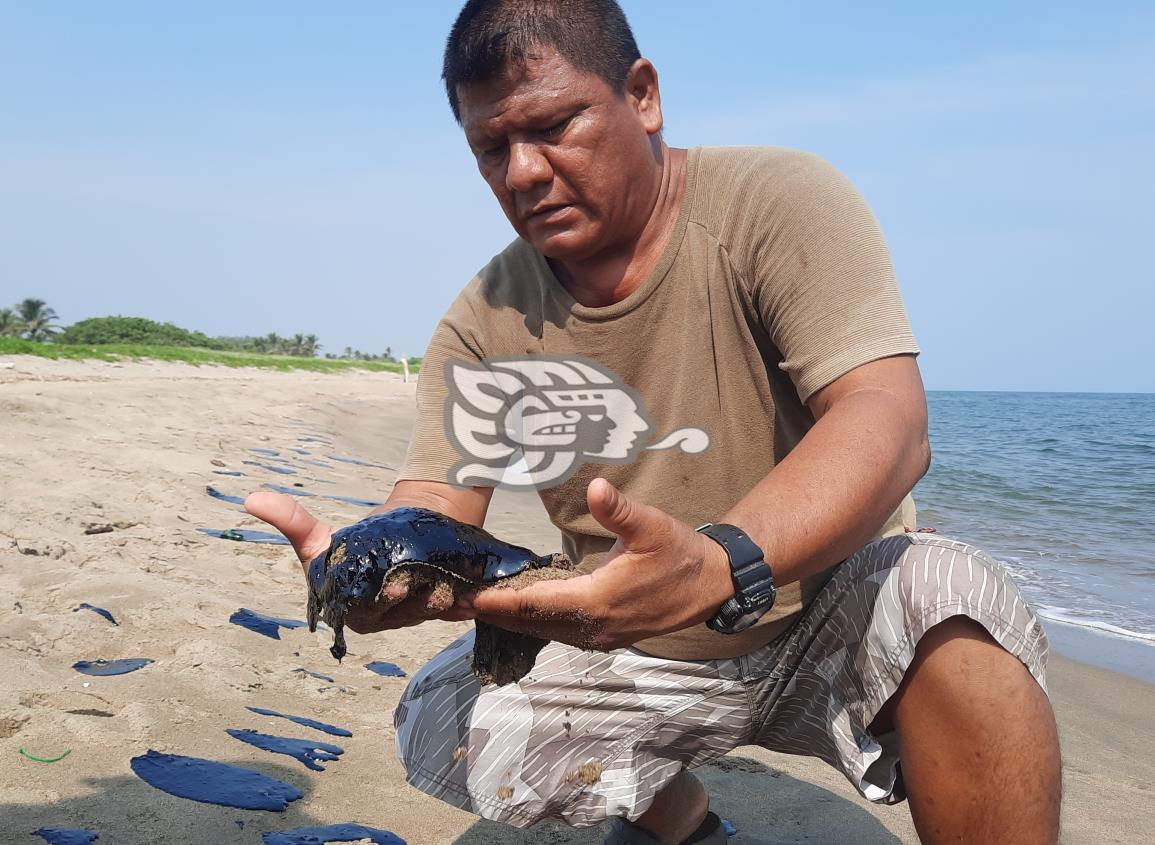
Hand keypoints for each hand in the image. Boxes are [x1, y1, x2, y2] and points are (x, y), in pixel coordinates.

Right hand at [244, 492, 473, 633]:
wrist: (395, 534)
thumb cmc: (355, 542)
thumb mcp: (318, 537)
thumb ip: (289, 521)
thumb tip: (251, 498)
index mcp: (353, 614)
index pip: (368, 611)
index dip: (381, 599)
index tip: (392, 583)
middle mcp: (385, 621)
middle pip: (401, 611)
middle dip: (411, 596)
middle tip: (418, 577)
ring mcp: (415, 616)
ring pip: (430, 608)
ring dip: (439, 595)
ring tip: (444, 582)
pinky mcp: (444, 608)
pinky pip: (455, 607)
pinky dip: (461, 597)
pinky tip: (466, 586)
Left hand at [465, 478, 734, 650]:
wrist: (711, 584)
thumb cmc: (680, 553)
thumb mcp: (651, 525)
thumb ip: (618, 510)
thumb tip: (598, 487)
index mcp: (598, 602)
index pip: (535, 604)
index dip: (499, 600)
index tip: (469, 597)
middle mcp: (594, 627)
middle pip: (532, 623)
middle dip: (494, 613)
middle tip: (457, 604)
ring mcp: (601, 637)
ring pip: (544, 631)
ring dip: (512, 620)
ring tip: (479, 606)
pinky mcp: (606, 637)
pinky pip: (560, 633)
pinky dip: (535, 623)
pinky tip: (518, 611)